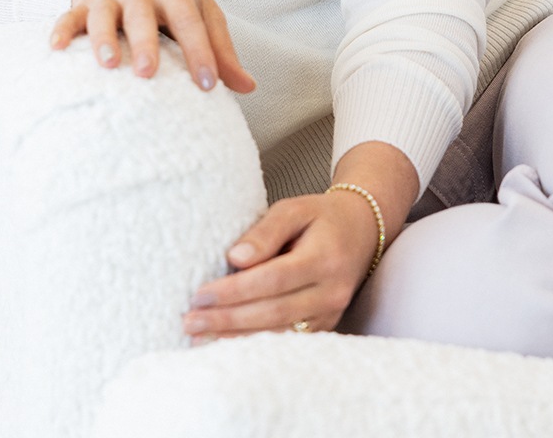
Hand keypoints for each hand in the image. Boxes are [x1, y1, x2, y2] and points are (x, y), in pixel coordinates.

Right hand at [49, 0, 255, 94]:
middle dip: (145, 43)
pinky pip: (70, 16)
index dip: (201, 53)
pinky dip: (62, 30)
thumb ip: (221, 50)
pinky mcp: (85, 4)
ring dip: (103, 38)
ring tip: (107, 64)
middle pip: (143, 15)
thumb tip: (247, 87)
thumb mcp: (203, 14)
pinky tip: (55, 49)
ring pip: (104, 14)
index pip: (191, 23)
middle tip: (148, 73)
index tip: (209, 85)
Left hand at [183, 140, 418, 339]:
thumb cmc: (321, 217)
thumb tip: (235, 259)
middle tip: (190, 322)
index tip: (200, 294)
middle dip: (228, 320)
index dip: (235, 290)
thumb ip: (265, 231)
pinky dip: (255, 344)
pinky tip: (227, 343)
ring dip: (236, 338)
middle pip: (273, 313)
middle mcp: (330, 292)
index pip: (273, 280)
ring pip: (279, 333)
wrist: (362, 231)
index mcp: (323, 258)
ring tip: (199, 337)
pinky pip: (287, 341)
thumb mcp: (294, 209)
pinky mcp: (324, 326)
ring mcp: (330, 314)